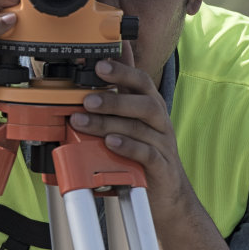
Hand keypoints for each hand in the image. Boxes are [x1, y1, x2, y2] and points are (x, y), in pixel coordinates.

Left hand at [69, 52, 197, 216]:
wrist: (165, 191)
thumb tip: (109, 58)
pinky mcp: (161, 166)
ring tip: (83, 122)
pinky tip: (110, 143)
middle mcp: (159, 122)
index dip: (123, 71)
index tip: (100, 65)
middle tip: (86, 100)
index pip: (141, 82)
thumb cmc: (144, 150)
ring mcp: (162, 144)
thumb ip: (121, 91)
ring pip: (139, 128)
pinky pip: (147, 154)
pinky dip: (128, 147)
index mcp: (151, 106)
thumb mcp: (133, 118)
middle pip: (144, 103)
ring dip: (108, 124)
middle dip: (113, 100)